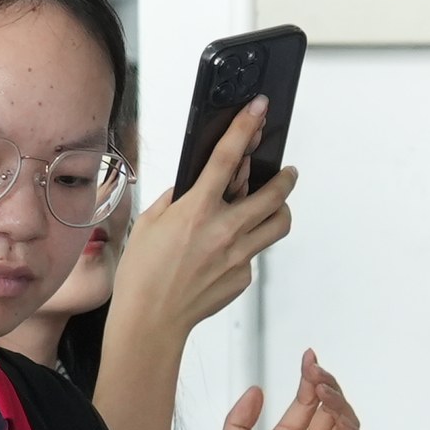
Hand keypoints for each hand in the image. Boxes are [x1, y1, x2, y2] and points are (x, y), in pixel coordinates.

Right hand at [123, 101, 296, 342]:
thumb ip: (177, 198)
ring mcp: (239, 256)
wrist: (150, 320)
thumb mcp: (150, 222)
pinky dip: (246, 244)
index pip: (228, 158)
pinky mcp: (243, 277)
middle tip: (287, 172)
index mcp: (197, 210)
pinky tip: (226, 251)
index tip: (259, 109)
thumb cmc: (142, 274)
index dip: (245, 127)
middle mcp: (224, 230)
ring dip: (279, 208)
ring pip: (278, 223)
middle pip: (274, 194)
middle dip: (285, 177)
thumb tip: (197, 185)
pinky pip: (254, 253)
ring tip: (272, 205)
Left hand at [209, 351, 370, 429]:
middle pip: (328, 410)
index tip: (309, 358)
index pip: (305, 402)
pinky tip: (344, 424)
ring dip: (341, 407)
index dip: (310, 379)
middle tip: (317, 372)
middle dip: (327, 387)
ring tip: (326, 393)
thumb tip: (255, 390)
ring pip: (345, 429)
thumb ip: (238, 423)